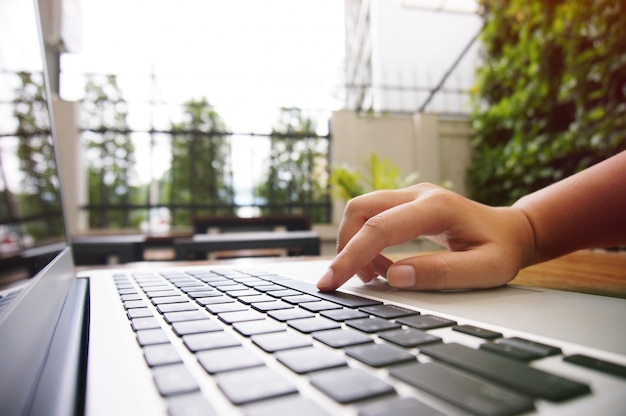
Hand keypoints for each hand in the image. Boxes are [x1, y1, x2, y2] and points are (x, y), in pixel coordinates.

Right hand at [317, 183, 534, 290]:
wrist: (512, 230)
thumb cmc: (501, 250)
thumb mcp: (485, 270)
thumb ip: (441, 274)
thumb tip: (394, 277)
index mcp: (436, 207)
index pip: (380, 228)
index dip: (350, 256)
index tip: (330, 281)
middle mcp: (418, 194)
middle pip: (361, 208)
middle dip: (345, 246)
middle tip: (348, 281)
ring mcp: (411, 196)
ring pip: (362, 210)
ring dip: (355, 244)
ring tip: (373, 275)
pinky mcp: (406, 204)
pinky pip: (373, 218)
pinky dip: (367, 243)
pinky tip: (383, 267)